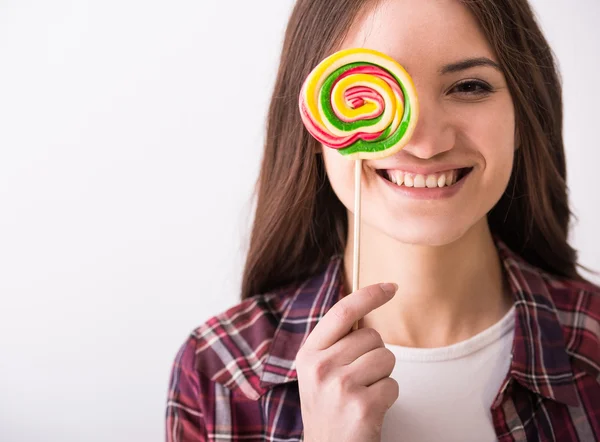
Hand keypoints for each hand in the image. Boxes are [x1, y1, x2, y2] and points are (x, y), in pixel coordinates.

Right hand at [296, 283, 398, 441]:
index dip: (369, 295)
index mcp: (309, 354)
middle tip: (358, 380)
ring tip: (363, 394)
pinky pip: (393, 384)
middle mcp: (320, 367)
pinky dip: (388, 397)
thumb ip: (336, 342)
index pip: (343, 312)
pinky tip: (369, 410)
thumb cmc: (329, 408)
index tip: (391, 286)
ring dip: (383, 376)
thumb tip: (367, 307)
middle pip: (371, 336)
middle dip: (374, 355)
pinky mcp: (362, 406)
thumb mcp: (319, 371)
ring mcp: (340, 387)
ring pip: (386, 358)